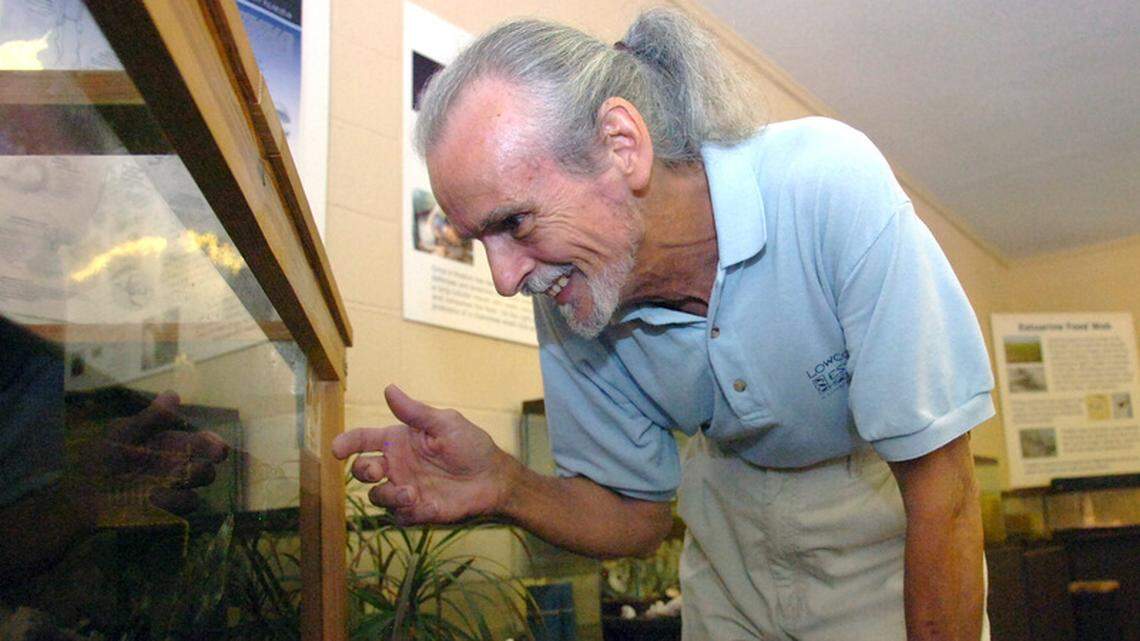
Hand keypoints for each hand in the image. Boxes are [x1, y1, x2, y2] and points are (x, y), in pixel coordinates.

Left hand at [98, 391, 229, 513]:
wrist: (81, 495)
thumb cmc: (101, 459)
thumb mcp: (122, 434)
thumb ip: (149, 419)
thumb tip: (174, 394)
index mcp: (170, 444)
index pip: (203, 443)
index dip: (213, 445)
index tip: (217, 450)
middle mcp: (177, 466)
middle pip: (208, 467)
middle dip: (203, 468)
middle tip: (188, 469)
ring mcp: (174, 489)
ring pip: (199, 486)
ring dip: (188, 483)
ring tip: (167, 482)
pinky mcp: (168, 509)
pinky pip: (186, 504)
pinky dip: (173, 500)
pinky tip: (153, 498)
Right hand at [332, 385, 511, 525]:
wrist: (493, 477)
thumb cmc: (470, 445)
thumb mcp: (444, 423)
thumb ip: (415, 412)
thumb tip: (389, 389)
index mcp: (398, 441)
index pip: (363, 440)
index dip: (346, 443)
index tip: (336, 449)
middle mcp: (396, 465)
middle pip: (363, 470)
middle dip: (363, 471)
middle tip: (378, 471)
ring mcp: (404, 489)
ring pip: (377, 497)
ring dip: (387, 496)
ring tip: (410, 493)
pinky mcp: (417, 511)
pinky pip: (398, 517)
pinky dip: (406, 512)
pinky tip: (424, 503)